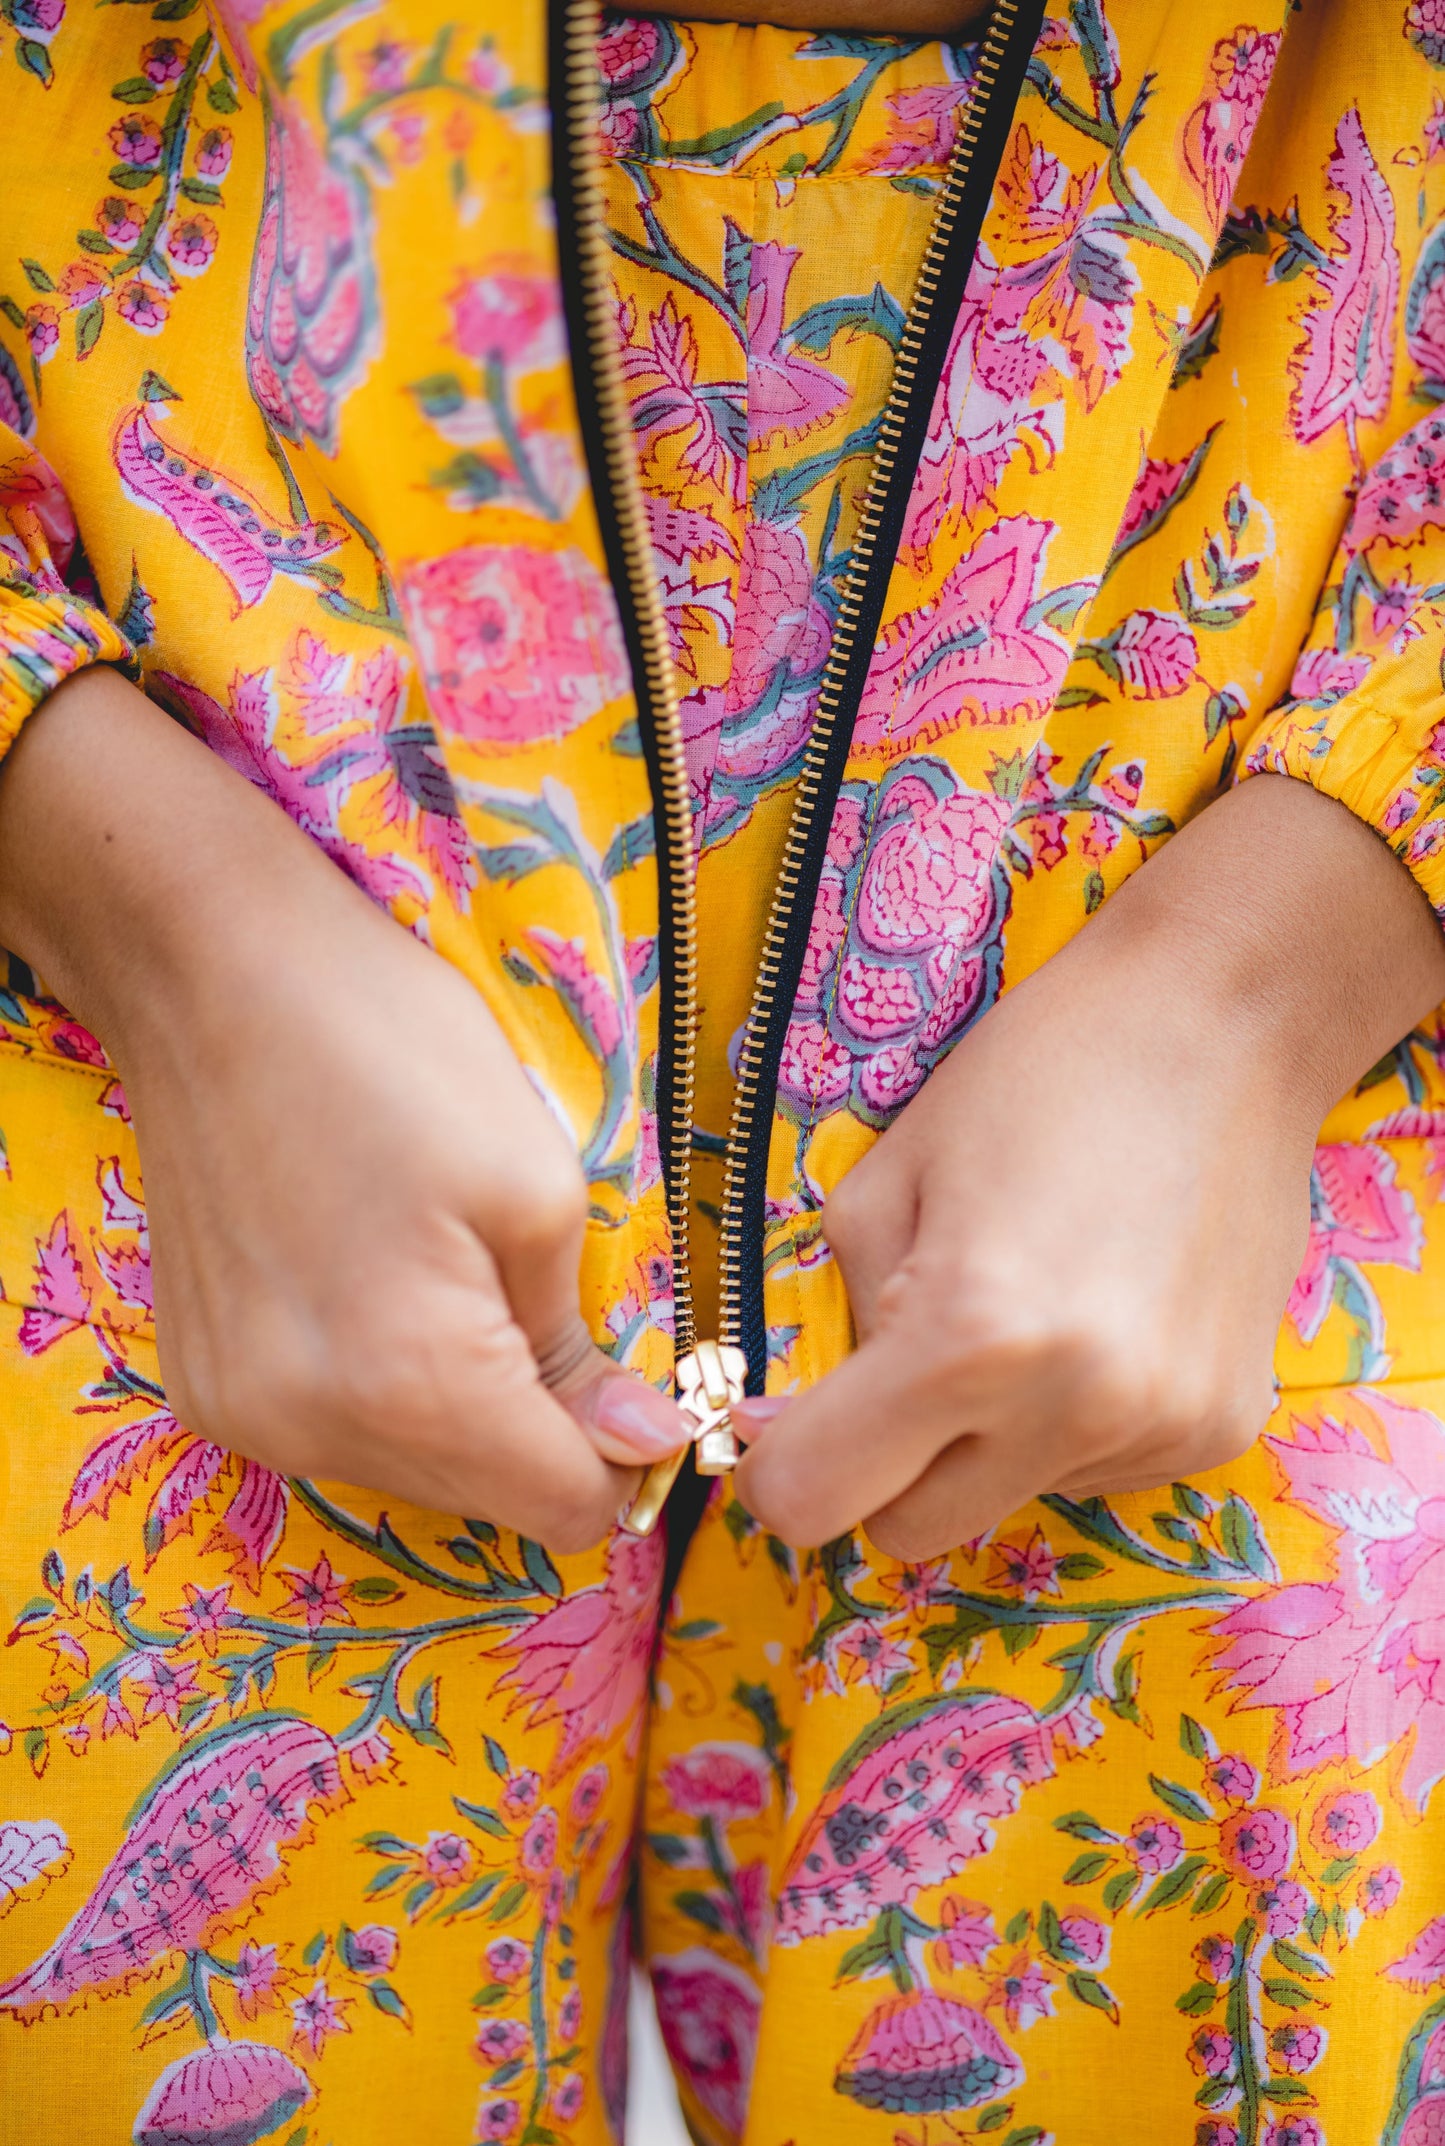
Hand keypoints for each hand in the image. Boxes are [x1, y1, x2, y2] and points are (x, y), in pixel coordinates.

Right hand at [0, 670, 686, 1551]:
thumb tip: (645, 1445)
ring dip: (467, 1416)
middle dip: (547, 1434)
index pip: (566, 1509)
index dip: (627, 1454)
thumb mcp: (537, 1187)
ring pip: (414, 1478)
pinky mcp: (202, 1387)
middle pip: (489, 1506)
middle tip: (552, 1307)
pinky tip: (387, 1291)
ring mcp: (240, 1418)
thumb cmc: (391, 1050)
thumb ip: (584, 1346)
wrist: (210, 975)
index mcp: (410, 1385)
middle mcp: (308, 1432)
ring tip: (458, 1282)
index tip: (643, 1378)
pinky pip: (339, 1439)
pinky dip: (388, 1394)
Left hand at [733, 776, 1444, 1555]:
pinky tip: (1102, 1317)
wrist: (1223, 1025)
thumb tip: (797, 1422)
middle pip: (908, 1533)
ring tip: (1031, 1308)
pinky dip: (1071, 1422)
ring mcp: (1159, 1429)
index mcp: (968, 1340)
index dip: (782, 1464)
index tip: (791, 1422)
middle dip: (882, 1466)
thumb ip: (835, 1316)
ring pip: (1008, 1499)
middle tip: (903, 1364)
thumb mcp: (884, 1182)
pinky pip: (1094, 1471)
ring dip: (989, 1437)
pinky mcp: (1220, 1428)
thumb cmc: (1037, 1076)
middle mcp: (1072, 1410)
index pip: (815, 1501)